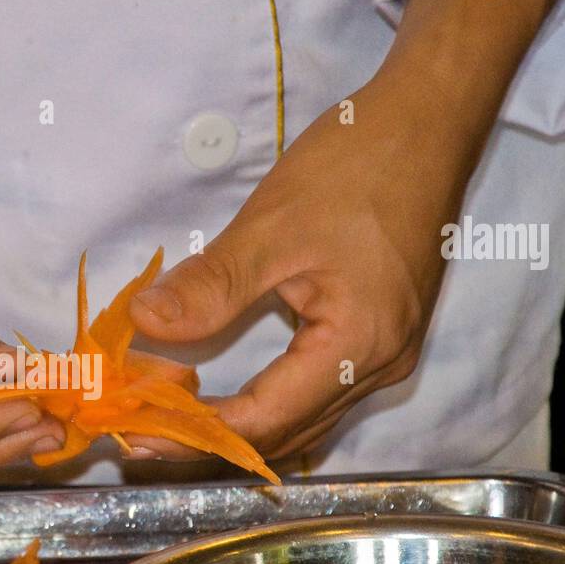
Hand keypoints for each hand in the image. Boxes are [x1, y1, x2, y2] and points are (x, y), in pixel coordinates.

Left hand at [127, 0, 563, 462]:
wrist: (427, 123)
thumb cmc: (357, 166)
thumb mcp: (271, 228)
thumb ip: (210, 287)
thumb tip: (144, 324)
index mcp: (360, 346)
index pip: (266, 419)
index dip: (197, 432)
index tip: (137, 433)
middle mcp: (380, 367)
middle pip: (284, 434)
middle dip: (210, 440)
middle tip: (141, 433)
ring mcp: (386, 356)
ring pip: (300, 422)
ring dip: (236, 426)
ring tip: (170, 418)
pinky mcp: (380, 339)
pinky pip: (313, 395)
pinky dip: (264, 403)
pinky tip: (222, 393)